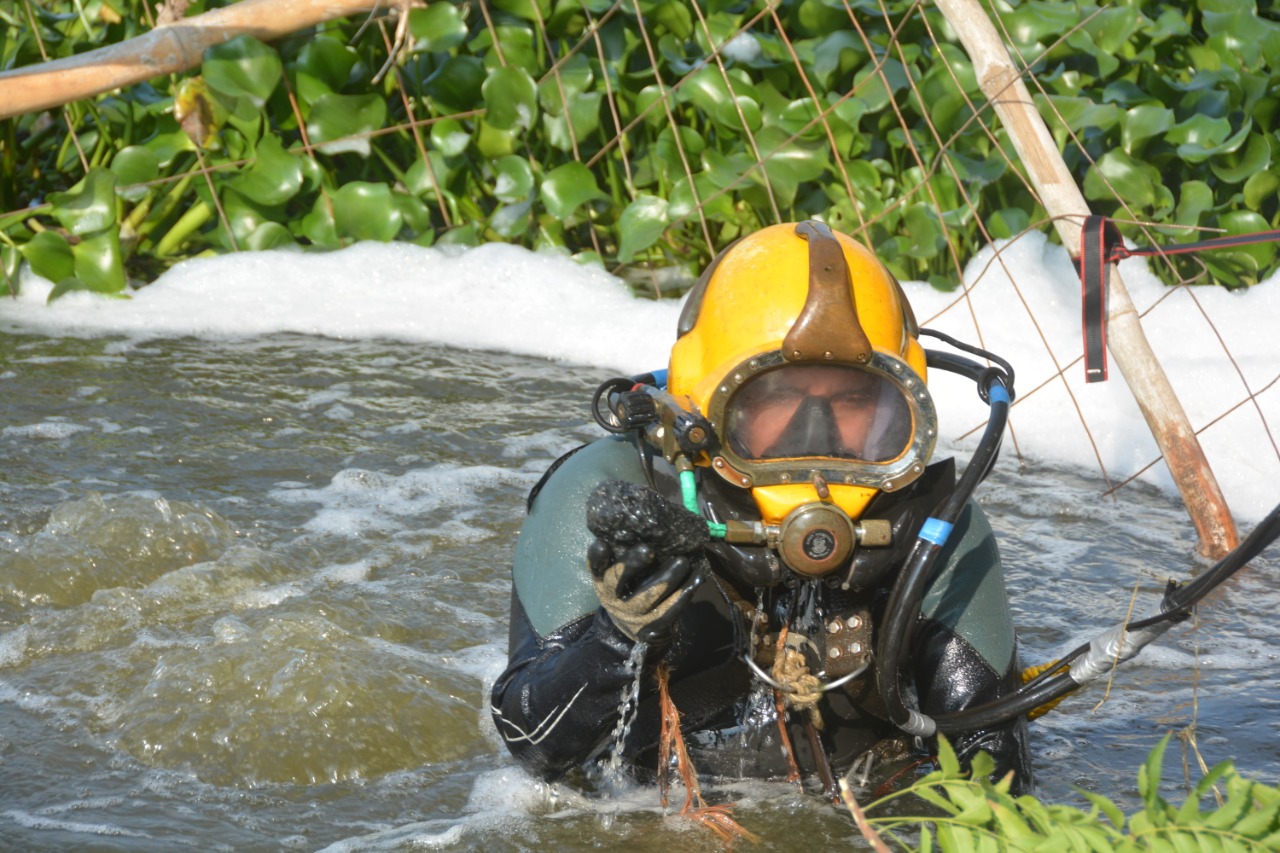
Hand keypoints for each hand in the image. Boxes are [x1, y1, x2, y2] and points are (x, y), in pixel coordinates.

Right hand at [585, 480, 708, 642]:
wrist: (635, 630)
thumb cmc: (631, 587)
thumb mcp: (620, 571)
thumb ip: (626, 550)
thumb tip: (646, 512)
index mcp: (602, 579)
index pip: (595, 567)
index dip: (597, 557)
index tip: (602, 543)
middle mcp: (613, 597)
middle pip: (619, 581)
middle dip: (633, 565)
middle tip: (648, 550)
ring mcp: (633, 615)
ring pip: (649, 595)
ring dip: (667, 578)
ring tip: (682, 562)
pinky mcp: (653, 627)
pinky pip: (670, 611)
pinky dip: (684, 594)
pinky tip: (696, 579)